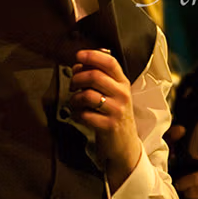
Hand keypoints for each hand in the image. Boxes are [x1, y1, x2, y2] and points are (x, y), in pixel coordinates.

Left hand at [70, 49, 141, 190]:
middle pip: (95, 76)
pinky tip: (79, 116)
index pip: (110, 62)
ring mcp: (117, 110)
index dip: (92, 56)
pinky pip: (85, 115)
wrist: (124, 143)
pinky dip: (76, 114)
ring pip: (87, 95)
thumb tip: (80, 63)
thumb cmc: (114, 113)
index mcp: (123, 82)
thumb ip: (99, 75)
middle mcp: (122, 94)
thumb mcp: (112, 91)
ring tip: (75, 103)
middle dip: (77, 79)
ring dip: (75, 98)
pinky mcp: (109, 126)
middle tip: (73, 85)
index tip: (78, 55)